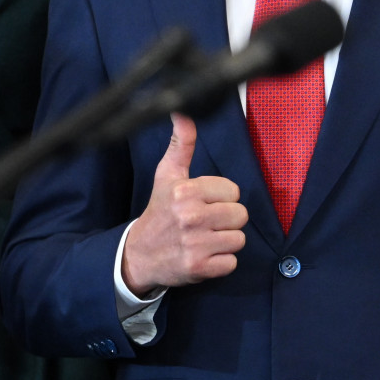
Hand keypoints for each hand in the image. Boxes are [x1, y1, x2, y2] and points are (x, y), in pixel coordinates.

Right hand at [121, 112, 246, 295]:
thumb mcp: (168, 174)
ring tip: (205, 239)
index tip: (203, 203)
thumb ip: (181, 143)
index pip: (234, 192)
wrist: (139, 255)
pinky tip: (204, 255)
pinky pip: (232, 262)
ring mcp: (195, 244)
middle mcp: (191, 216)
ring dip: (225, 241)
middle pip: (240, 215)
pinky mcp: (199, 268)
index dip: (222, 198)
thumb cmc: (160, 210)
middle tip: (206, 223)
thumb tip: (182, 111)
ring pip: (239, 239)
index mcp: (186, 191)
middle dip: (227, 219)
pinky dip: (221, 263)